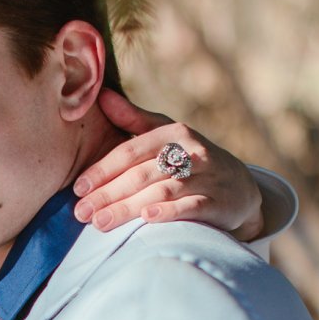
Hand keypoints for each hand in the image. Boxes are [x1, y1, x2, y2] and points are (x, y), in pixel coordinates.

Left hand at [74, 90, 263, 241]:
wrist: (240, 188)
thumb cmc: (192, 160)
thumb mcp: (167, 136)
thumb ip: (134, 119)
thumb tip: (101, 96)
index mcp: (174, 133)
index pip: (130, 152)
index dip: (102, 170)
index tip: (78, 188)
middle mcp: (191, 152)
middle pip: (141, 174)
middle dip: (108, 193)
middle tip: (81, 212)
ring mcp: (206, 177)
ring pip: (161, 191)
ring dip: (128, 208)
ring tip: (100, 223)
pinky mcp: (217, 202)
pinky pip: (191, 206)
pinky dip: (169, 212)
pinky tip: (146, 219)